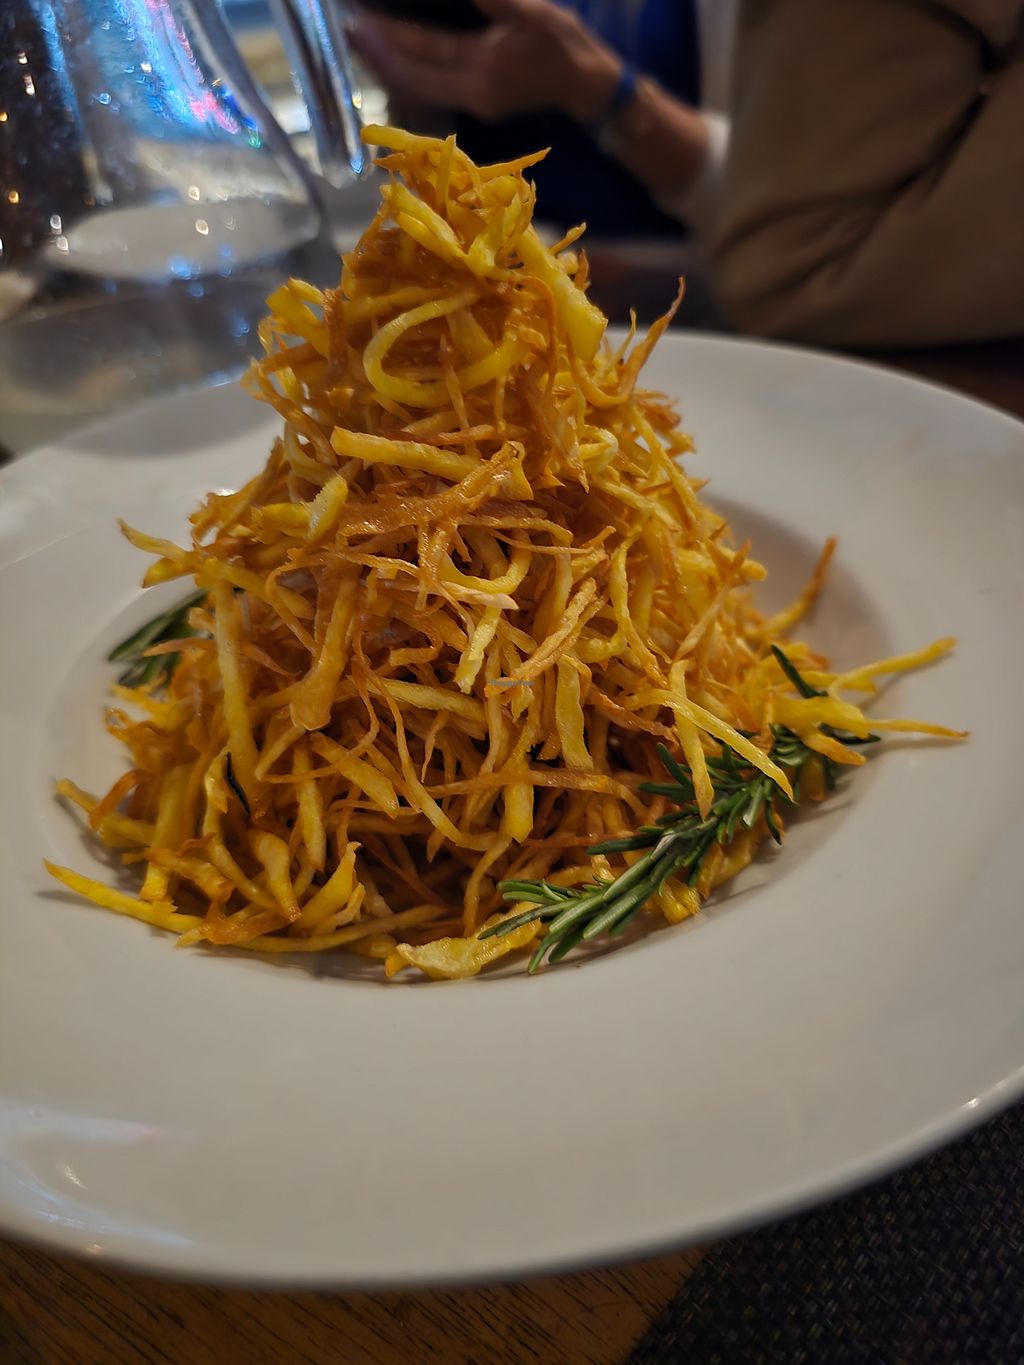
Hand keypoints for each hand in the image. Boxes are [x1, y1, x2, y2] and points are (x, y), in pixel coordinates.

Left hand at [350, 0, 622, 124]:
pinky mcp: (477, 100)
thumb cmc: (565, 45)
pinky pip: (430, 87)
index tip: (357, 19)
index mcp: (483, 71)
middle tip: (346, 28)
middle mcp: (471, 92)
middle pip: (412, 76)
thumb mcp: (531, 13)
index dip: (389, 37)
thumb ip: (494, 0)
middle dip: (379, 52)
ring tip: (361, 41)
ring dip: (389, 64)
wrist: (589, 87)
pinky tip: (393, 56)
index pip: (423, 54)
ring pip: (418, 86)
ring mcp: (473, 101)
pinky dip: (407, 70)